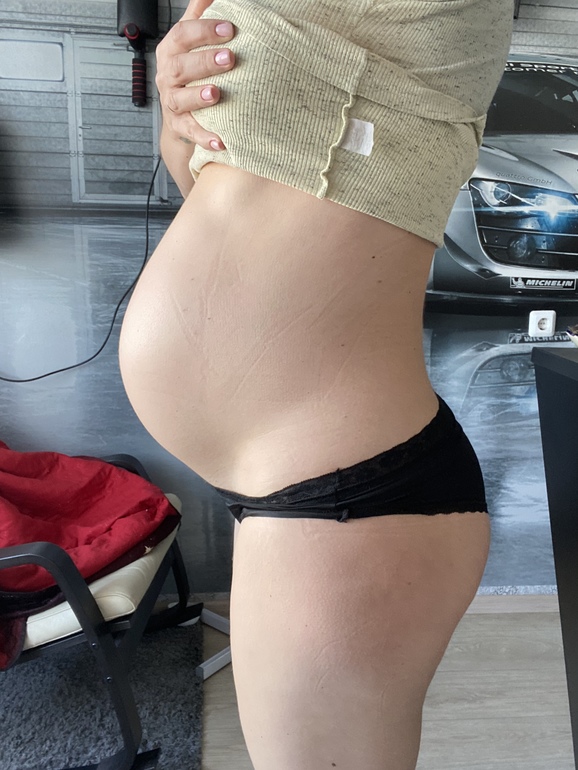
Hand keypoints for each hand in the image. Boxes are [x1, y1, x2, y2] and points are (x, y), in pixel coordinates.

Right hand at [156, 0, 234, 150]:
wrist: (182, 115)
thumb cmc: (192, 72)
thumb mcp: (192, 41)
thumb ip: (199, 14)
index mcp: (171, 51)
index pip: (183, 35)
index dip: (204, 31)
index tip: (229, 29)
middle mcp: (167, 76)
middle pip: (180, 66)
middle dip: (204, 61)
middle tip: (230, 58)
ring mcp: (171, 102)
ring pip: (180, 99)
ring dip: (198, 96)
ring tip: (216, 94)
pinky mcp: (179, 127)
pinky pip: (190, 132)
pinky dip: (205, 137)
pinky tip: (221, 141)